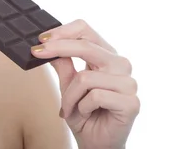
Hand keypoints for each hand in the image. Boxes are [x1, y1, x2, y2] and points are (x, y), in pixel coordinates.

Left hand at [31, 19, 139, 148]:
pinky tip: (86, 113)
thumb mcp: (67, 85)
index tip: (41, 39)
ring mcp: (128, 84)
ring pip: (85, 77)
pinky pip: (95, 96)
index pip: (86, 31)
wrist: (95, 143)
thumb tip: (46, 43)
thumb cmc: (83, 113)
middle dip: (58, 48)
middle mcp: (120, 65)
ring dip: (69, 95)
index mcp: (106, 56)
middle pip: (86, 45)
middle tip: (37, 52)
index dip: (63, 31)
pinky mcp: (131, 103)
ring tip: (69, 107)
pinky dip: (82, 107)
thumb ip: (62, 63)